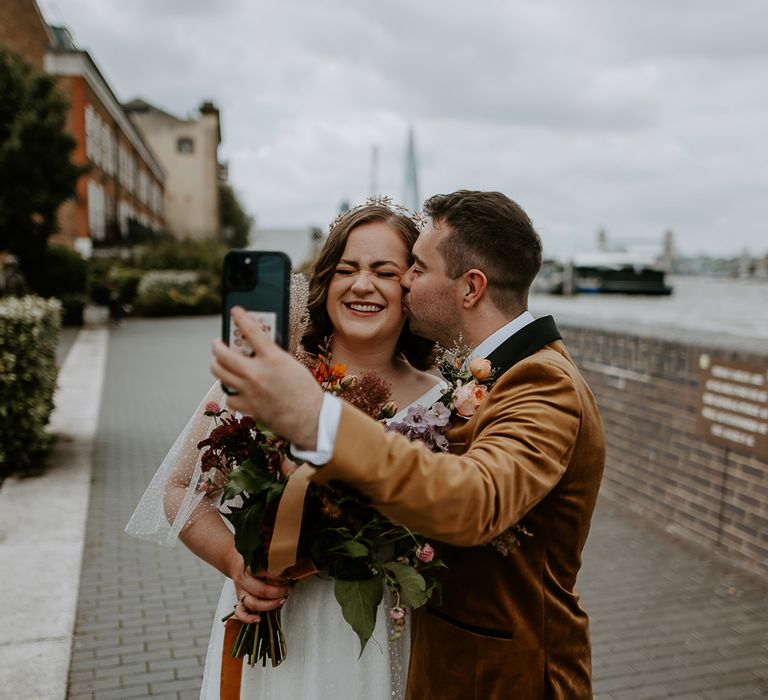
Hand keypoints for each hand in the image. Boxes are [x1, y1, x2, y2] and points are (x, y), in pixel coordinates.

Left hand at [211, 307, 323, 449]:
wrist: (310, 418)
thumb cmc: (305, 391)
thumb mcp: (291, 364)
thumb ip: (272, 356)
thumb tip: (255, 349)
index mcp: (273, 358)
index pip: (251, 331)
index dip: (240, 317)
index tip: (235, 311)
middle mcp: (257, 373)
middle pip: (223, 354)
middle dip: (217, 346)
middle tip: (218, 344)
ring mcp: (249, 390)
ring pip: (220, 373)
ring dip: (217, 365)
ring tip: (220, 363)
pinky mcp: (248, 407)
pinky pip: (229, 396)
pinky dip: (231, 392)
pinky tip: (236, 390)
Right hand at [229, 559, 292, 622]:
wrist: (237, 565)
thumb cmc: (253, 562)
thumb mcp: (262, 558)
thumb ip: (272, 563)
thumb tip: (291, 567)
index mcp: (249, 567)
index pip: (264, 573)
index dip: (279, 577)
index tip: (289, 577)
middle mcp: (243, 580)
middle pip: (261, 590)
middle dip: (278, 592)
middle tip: (288, 589)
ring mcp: (240, 592)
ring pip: (253, 603)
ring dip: (270, 605)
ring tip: (282, 600)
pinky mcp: (239, 601)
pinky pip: (240, 613)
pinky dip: (248, 618)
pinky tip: (258, 619)